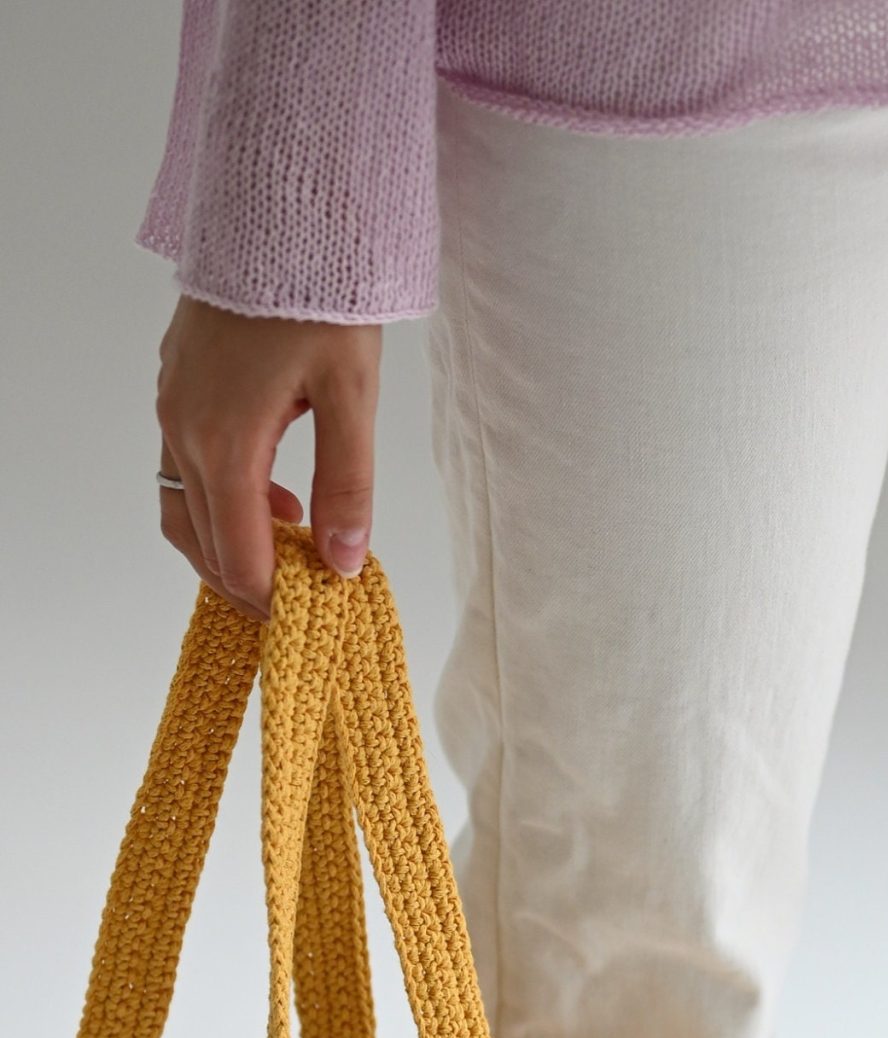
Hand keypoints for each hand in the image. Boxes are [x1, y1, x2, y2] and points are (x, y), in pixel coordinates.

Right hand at [156, 297, 381, 615]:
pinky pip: (182, 467)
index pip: (240, 560)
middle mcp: (184, 429)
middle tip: (304, 599)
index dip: (276, 602)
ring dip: (229, 543)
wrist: (278, 207)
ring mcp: (171, 406)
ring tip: (292, 546)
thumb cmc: (320, 292)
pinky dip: (218, 501)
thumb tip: (345, 564)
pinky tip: (274, 494)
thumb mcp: (353, 394)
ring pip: (184, 509)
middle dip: (248, 584)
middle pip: (202, 545)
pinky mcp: (174, 385)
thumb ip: (348, 485)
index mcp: (228, 443)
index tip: (316, 617)